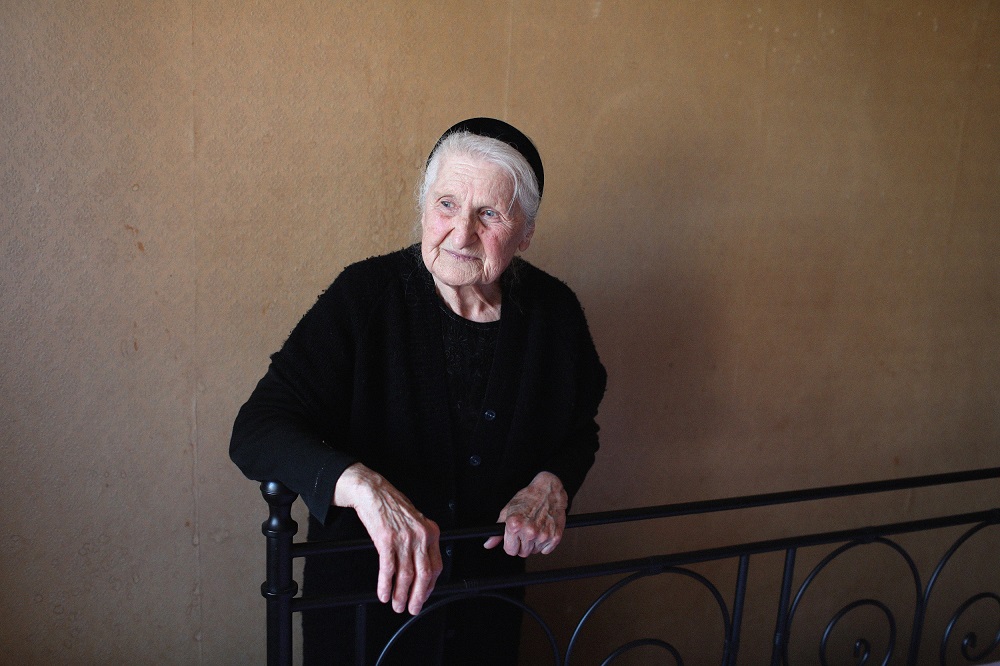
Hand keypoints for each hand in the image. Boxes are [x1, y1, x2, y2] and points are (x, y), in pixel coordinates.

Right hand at [334, 463, 442, 614]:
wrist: (373, 491)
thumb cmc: (393, 506)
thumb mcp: (416, 522)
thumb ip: (421, 542)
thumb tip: (421, 568)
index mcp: (430, 532)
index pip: (436, 566)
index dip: (430, 587)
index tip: (424, 596)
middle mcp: (420, 536)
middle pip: (424, 575)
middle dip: (418, 596)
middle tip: (412, 608)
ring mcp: (404, 538)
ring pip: (406, 575)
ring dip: (400, 594)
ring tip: (396, 604)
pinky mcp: (386, 540)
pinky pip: (388, 569)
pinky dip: (385, 585)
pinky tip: (384, 594)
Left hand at [484, 471, 567, 556]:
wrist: (549, 490)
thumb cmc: (528, 498)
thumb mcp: (508, 510)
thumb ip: (497, 531)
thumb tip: (489, 544)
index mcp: (515, 525)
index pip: (510, 550)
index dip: (511, 544)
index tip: (514, 539)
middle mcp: (529, 531)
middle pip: (522, 553)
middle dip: (522, 545)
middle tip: (525, 532)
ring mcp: (543, 535)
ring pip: (534, 551)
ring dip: (534, 544)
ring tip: (535, 528)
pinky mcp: (555, 536)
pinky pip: (546, 550)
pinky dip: (545, 544)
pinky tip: (543, 530)